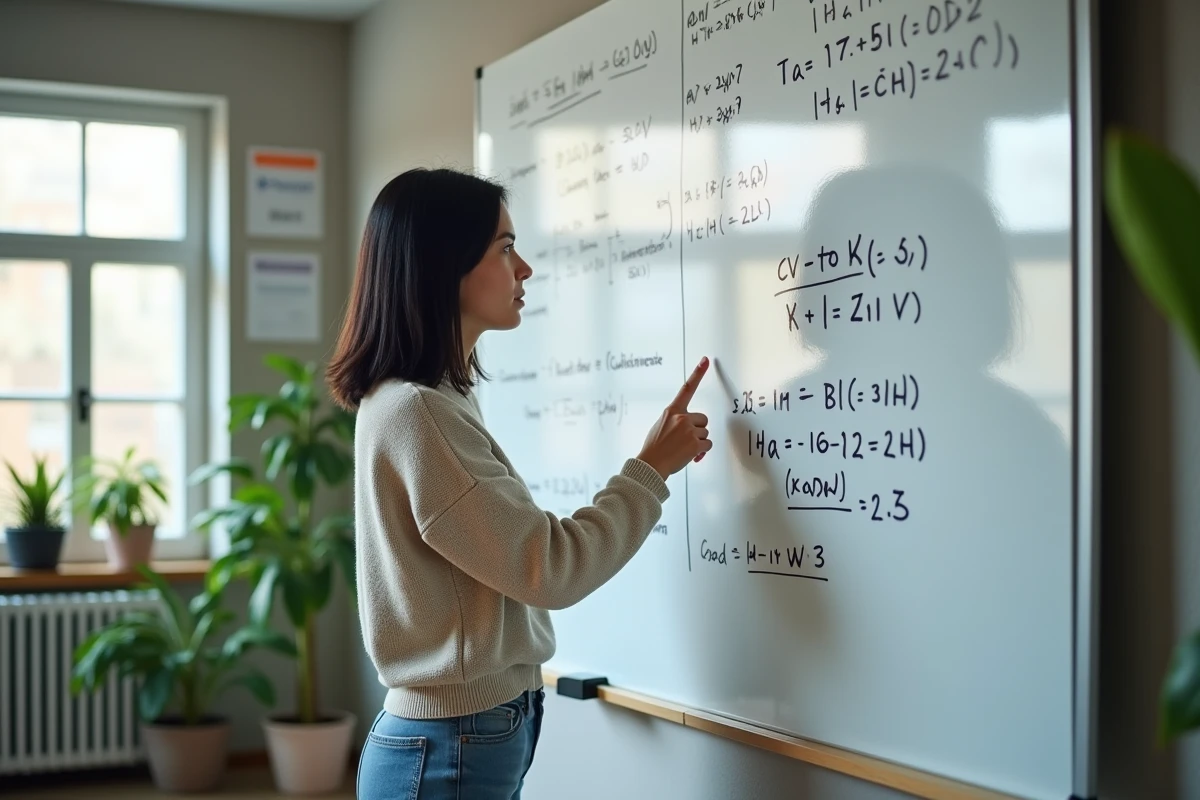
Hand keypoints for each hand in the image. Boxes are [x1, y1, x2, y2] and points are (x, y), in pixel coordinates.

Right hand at [637, 357, 712, 478]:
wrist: (651, 464)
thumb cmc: (654, 448)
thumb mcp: (660, 426)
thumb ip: (674, 421)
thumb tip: (689, 428)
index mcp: (672, 411)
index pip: (686, 388)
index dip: (697, 373)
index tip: (705, 361)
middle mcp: (681, 417)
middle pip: (703, 419)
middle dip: (698, 430)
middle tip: (686, 440)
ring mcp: (689, 430)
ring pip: (705, 434)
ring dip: (698, 443)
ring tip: (684, 450)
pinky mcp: (695, 443)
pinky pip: (707, 445)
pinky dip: (702, 452)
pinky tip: (691, 456)